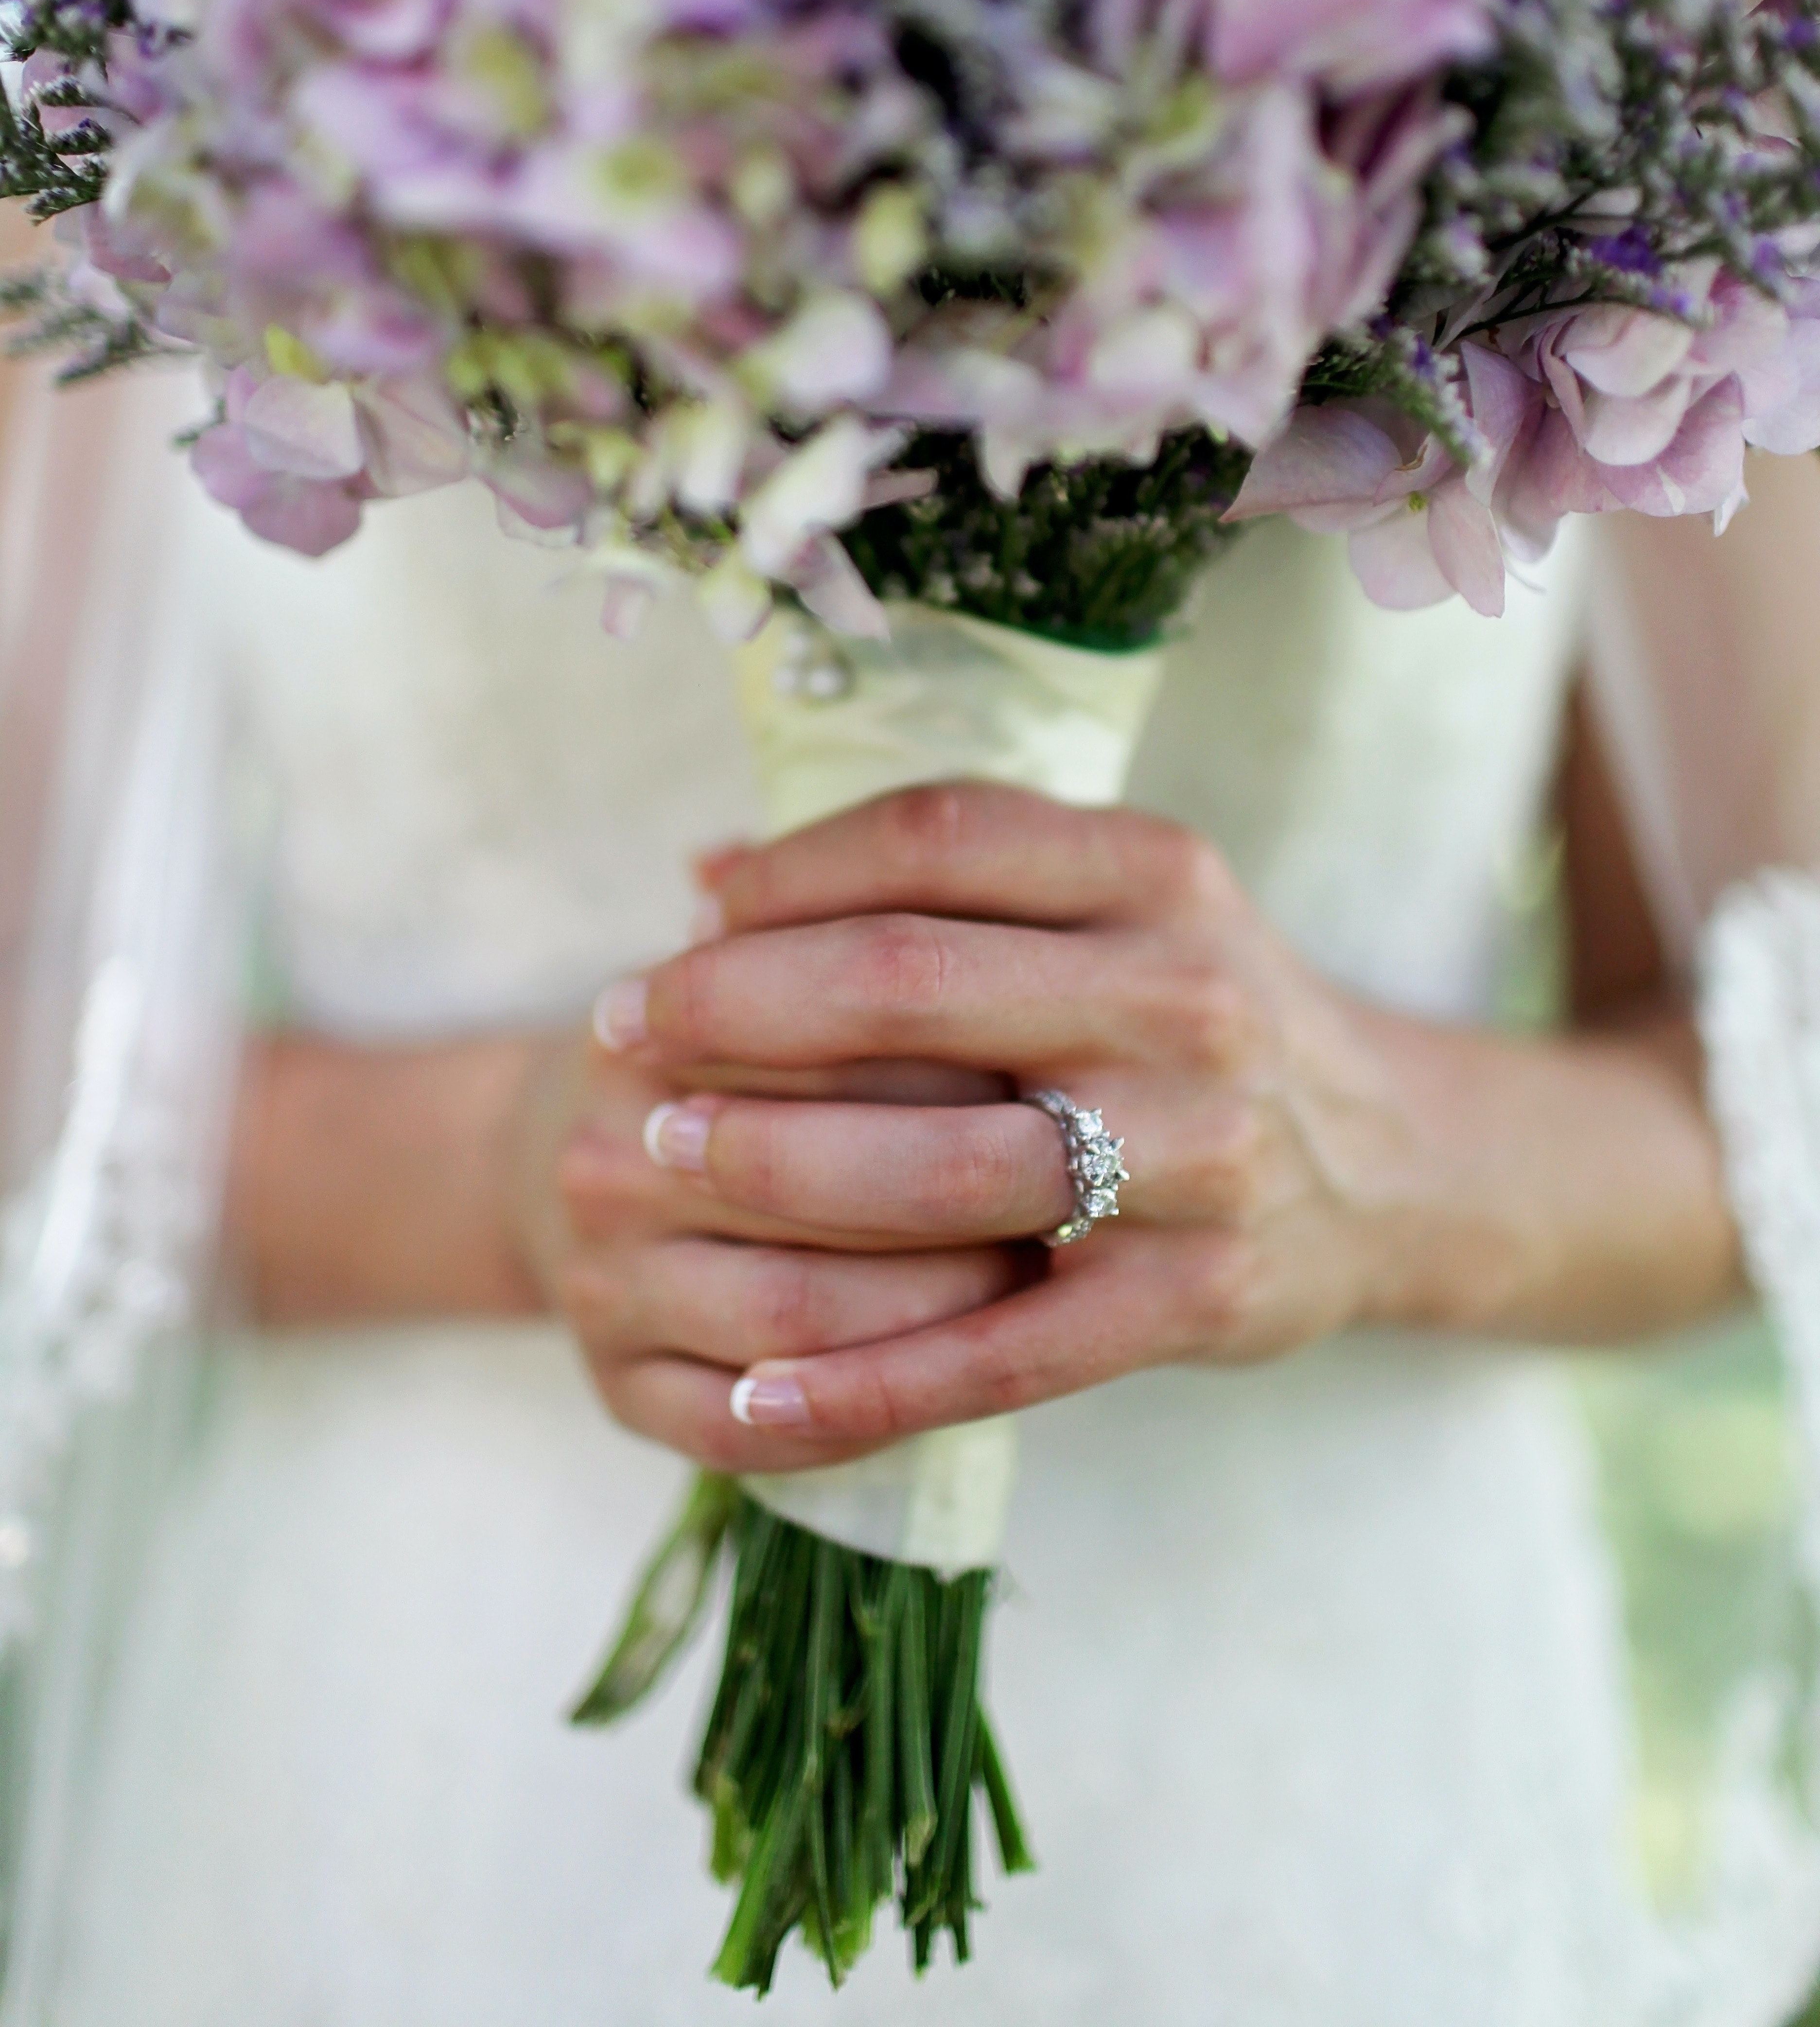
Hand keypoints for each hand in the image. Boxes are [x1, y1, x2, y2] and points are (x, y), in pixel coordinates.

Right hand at [553, 1017, 1028, 1474]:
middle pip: (810, 1192)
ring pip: (793, 1319)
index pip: (826, 1053)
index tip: (1057, 1076)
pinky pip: (745, 1432)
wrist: (587, 1150)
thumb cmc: (736, 1060)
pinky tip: (936, 1384)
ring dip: (929, 1314)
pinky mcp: (613, 1388)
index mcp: (652, 1040)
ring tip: (1026, 1283)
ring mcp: (601, 1283)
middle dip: (960, 1203)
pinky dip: (854, 1419)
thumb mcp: (780, 982)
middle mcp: (609, 1162)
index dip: (958, 1070)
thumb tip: (1023, 1006)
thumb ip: (869, 969)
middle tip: (1070, 1198)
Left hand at [570, 784, 1740, 1463]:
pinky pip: (996, 1356)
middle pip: (905, 983)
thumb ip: (948, 869)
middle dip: (732, 1010)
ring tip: (652, 1161)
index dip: (782, 873)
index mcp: (1157, 873)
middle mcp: (1184, 1000)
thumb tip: (712, 877)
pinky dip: (863, 1383)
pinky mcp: (1193, 1303)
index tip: (679, 917)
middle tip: (621, 1033)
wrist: (1392, 1164)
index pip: (930, 837)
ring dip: (766, 1168)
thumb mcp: (1117, 901)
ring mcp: (1195, 1159)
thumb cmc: (1197, 1015)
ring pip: (934, 1168)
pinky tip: (748, 1395)